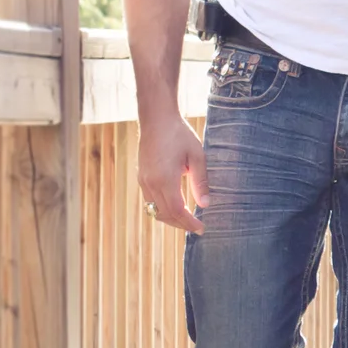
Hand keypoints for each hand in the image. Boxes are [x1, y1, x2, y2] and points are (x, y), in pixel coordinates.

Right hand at [139, 112, 207, 233]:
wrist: (156, 119)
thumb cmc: (179, 134)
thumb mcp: (197, 156)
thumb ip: (201, 182)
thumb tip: (206, 205)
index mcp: (165, 178)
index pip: (177, 210)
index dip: (189, 223)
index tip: (201, 228)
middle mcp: (150, 183)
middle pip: (165, 214)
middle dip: (181, 224)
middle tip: (197, 228)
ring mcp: (143, 181)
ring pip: (155, 211)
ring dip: (171, 218)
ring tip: (187, 220)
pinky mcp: (141, 177)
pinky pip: (150, 201)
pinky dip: (162, 209)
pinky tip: (176, 207)